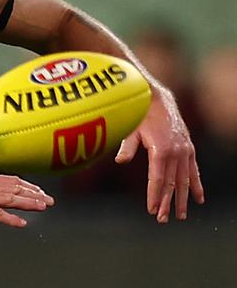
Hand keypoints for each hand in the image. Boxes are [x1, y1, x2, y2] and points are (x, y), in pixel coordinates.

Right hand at [0, 167, 53, 226]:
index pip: (11, 180)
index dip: (27, 185)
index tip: (39, 190)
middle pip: (15, 188)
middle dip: (34, 194)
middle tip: (50, 200)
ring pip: (10, 199)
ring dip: (28, 203)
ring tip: (43, 207)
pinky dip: (10, 218)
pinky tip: (21, 222)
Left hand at [115, 90, 203, 222]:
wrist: (158, 98)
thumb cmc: (140, 115)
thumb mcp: (131, 130)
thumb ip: (127, 147)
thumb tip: (119, 160)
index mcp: (161, 150)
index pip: (158, 180)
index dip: (155, 196)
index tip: (152, 210)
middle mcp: (176, 152)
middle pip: (171, 184)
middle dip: (166, 203)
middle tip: (162, 219)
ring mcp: (184, 151)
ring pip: (184, 180)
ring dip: (182, 199)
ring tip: (180, 216)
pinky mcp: (188, 148)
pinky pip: (194, 170)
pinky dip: (197, 185)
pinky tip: (199, 199)